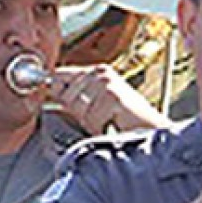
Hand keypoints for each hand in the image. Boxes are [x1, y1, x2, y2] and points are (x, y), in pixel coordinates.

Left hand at [47, 66, 167, 134]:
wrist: (152, 131)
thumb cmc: (127, 122)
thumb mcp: (95, 105)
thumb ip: (73, 96)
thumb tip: (49, 88)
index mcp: (97, 70)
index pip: (60, 75)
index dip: (54, 89)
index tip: (52, 96)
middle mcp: (102, 72)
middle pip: (66, 95)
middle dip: (79, 113)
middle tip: (102, 118)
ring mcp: (107, 83)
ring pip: (77, 108)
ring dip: (91, 121)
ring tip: (109, 121)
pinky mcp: (112, 96)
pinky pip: (90, 117)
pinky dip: (100, 126)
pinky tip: (114, 124)